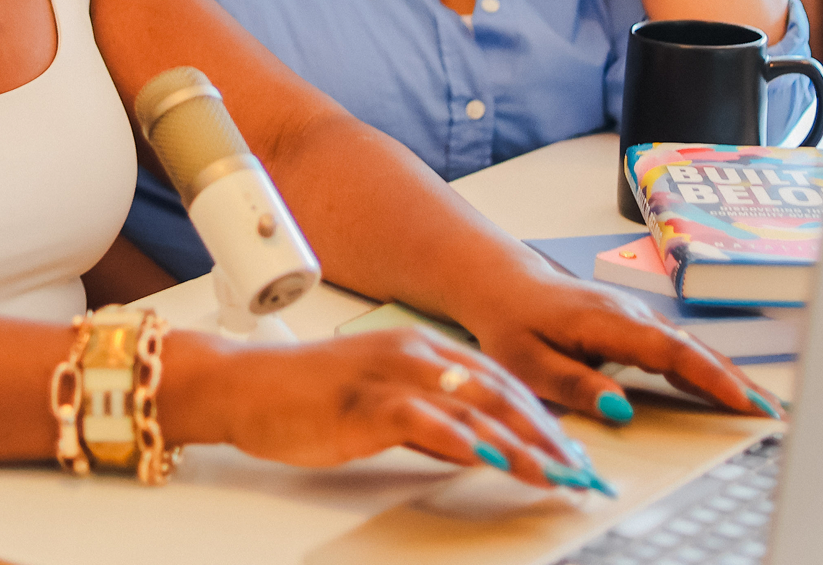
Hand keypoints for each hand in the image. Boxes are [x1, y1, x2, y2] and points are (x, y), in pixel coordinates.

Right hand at [163, 328, 610, 491]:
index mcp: (420, 350)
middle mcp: (413, 353)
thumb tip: (476, 451)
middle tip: (578, 471)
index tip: (571, 454)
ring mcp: (390, 374)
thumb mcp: (381, 410)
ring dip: (519, 442)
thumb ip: (430, 425)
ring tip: (552, 473)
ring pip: (472, 404)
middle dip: (545, 434)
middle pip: (498, 391)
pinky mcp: (366, 401)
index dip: (541, 418)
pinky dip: (463, 441)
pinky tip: (489, 461)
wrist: (244, 387)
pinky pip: (425, 420)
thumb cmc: (304, 399)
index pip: (499, 381)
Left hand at [452, 266, 782, 423]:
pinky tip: (734, 392)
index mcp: (608, 322)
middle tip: (774, 415)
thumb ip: (573, 384)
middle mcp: (632, 315)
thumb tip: (620, 409)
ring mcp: (640, 317)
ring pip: (694, 348)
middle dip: (737, 382)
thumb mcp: (527, 362)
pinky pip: (683, 349)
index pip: (670, 352)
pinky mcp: (640, 326)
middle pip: (694, 350)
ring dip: (732, 377)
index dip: (710, 378)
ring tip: (769, 410)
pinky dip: (712, 370)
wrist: (506, 286)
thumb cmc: (514, 323)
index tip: (743, 402)